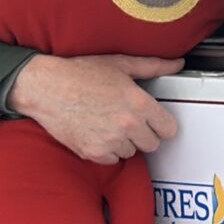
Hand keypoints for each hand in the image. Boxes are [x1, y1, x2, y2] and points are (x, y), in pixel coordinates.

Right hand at [7, 53, 182, 164]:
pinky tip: (99, 132)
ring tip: (110, 122)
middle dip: (145, 133)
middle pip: (152, 144)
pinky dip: (108, 150)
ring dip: (126, 142)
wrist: (47, 87)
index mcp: (138, 103)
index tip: (156, 120)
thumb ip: (153, 66)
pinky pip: (112, 159)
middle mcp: (127, 125)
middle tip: (131, 120)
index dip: (162, 124)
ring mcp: (110, 141)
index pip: (169, 129)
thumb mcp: (121, 64)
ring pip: (131, 152)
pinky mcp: (92, 152)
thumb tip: (176, 64)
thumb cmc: (81, 73)